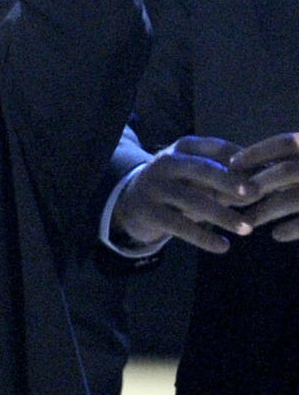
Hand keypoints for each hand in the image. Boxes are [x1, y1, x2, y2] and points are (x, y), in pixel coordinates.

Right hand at [111, 135, 257, 254]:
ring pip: (193, 200)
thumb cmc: (177, 184)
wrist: (131, 202)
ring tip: (247, 229)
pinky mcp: (149, 212)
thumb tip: (262, 182)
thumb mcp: (194, 171)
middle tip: (254, 194)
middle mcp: (166, 163)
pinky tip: (223, 246)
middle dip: (229, 181)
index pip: (216, 148)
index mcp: (183, 147)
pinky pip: (180, 226)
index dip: (241, 160)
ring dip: (223, 215)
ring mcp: (155, 187)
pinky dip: (203, 238)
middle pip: (202, 169)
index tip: (264, 174)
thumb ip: (223, 174)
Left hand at [229, 132, 298, 240]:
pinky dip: (293, 228)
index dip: (257, 153)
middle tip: (226, 197)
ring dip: (265, 210)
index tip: (231, 163)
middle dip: (255, 184)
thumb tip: (245, 165)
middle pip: (286, 172)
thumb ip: (292, 159)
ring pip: (291, 199)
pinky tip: (277, 234)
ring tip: (247, 221)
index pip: (286, 143)